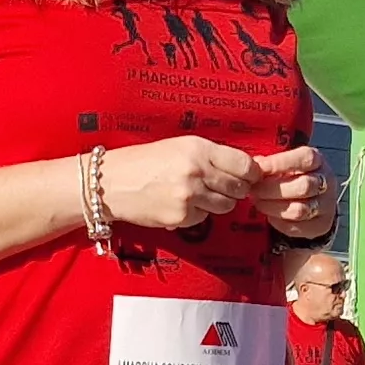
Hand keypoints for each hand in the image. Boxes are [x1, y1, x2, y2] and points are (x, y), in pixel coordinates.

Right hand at [96, 136, 260, 231]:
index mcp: (198, 148)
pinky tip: (180, 204)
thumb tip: (243, 169)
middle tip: (223, 186)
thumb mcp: (178, 146)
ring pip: (225, 206)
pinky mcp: (181, 216)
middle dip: (236, 189)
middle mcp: (196, 171)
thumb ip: (210, 156)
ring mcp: (189, 196)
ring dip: (218, 202)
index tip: (251, 176)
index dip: (252, 173)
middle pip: (239, 188)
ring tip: (198, 194)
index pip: (244, 164)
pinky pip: (204, 218)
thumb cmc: (143, 162)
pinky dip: (197, 214)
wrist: (111, 182)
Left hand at [248, 147, 337, 241]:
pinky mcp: (322, 225)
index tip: (259, 168)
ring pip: (299, 210)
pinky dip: (279, 222)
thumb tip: (254, 163)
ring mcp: (326, 205)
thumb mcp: (284, 164)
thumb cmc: (292, 176)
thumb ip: (271, 163)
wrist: (310, 200)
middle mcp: (327, 182)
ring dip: (273, 207)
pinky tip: (269, 215)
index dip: (280, 163)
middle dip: (272, 189)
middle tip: (254, 190)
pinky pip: (298, 227)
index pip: (306, 159)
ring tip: (258, 202)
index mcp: (318, 161)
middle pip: (304, 186)